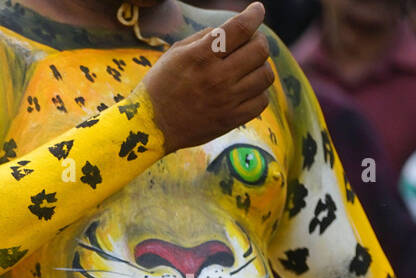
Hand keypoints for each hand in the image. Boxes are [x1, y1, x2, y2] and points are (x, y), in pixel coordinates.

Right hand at [140, 2, 274, 153]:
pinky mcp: (230, 120)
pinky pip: (262, 101)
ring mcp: (225, 101)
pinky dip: (257, 92)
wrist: (150, 127)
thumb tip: (236, 28)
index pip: (240, 28)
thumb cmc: (160, 86)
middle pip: (260, 49)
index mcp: (200, 57)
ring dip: (260, 66)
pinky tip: (244, 90)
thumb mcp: (175, 54)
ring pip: (265, 74)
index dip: (254, 14)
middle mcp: (216, 78)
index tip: (256, 10)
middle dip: (258, 40)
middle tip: (249, 43)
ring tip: (247, 69)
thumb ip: (206, 37)